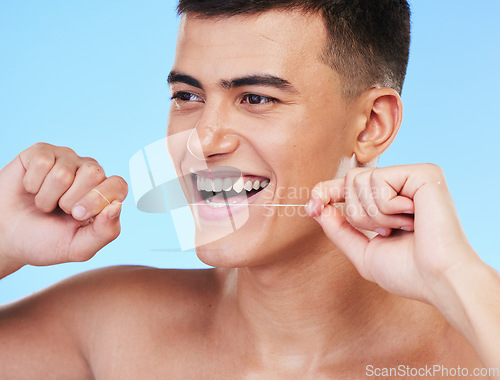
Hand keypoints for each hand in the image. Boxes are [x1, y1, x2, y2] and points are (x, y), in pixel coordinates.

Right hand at [0, 143, 127, 274]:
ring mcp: (66, 160)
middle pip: (93, 173)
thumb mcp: (78, 248)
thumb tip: (117, 206)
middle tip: (59, 210)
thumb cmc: (45, 241)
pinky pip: (42, 163)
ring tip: (44, 204)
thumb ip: (105, 232)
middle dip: (71, 200)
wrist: (7, 238)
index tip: (77, 216)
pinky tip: (31, 189)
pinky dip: (31, 184)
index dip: (97, 200)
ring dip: (47, 197)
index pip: (118, 185)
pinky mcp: (42, 153)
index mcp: (104, 194)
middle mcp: (89, 173)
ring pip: (63, 173)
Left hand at [306, 164, 480, 304]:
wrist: (438, 281)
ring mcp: (413, 176)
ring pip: (359, 180)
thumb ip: (339, 228)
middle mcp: (402, 184)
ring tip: (400, 227)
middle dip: (357, 214)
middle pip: (350, 180)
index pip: (349, 185)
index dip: (326, 191)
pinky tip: (411, 218)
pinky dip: (386, 207)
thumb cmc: (407, 272)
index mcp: (390, 200)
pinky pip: (378, 180)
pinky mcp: (423, 173)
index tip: (311, 205)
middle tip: (385, 231)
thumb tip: (317, 206)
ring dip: (373, 214)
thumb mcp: (362, 251)